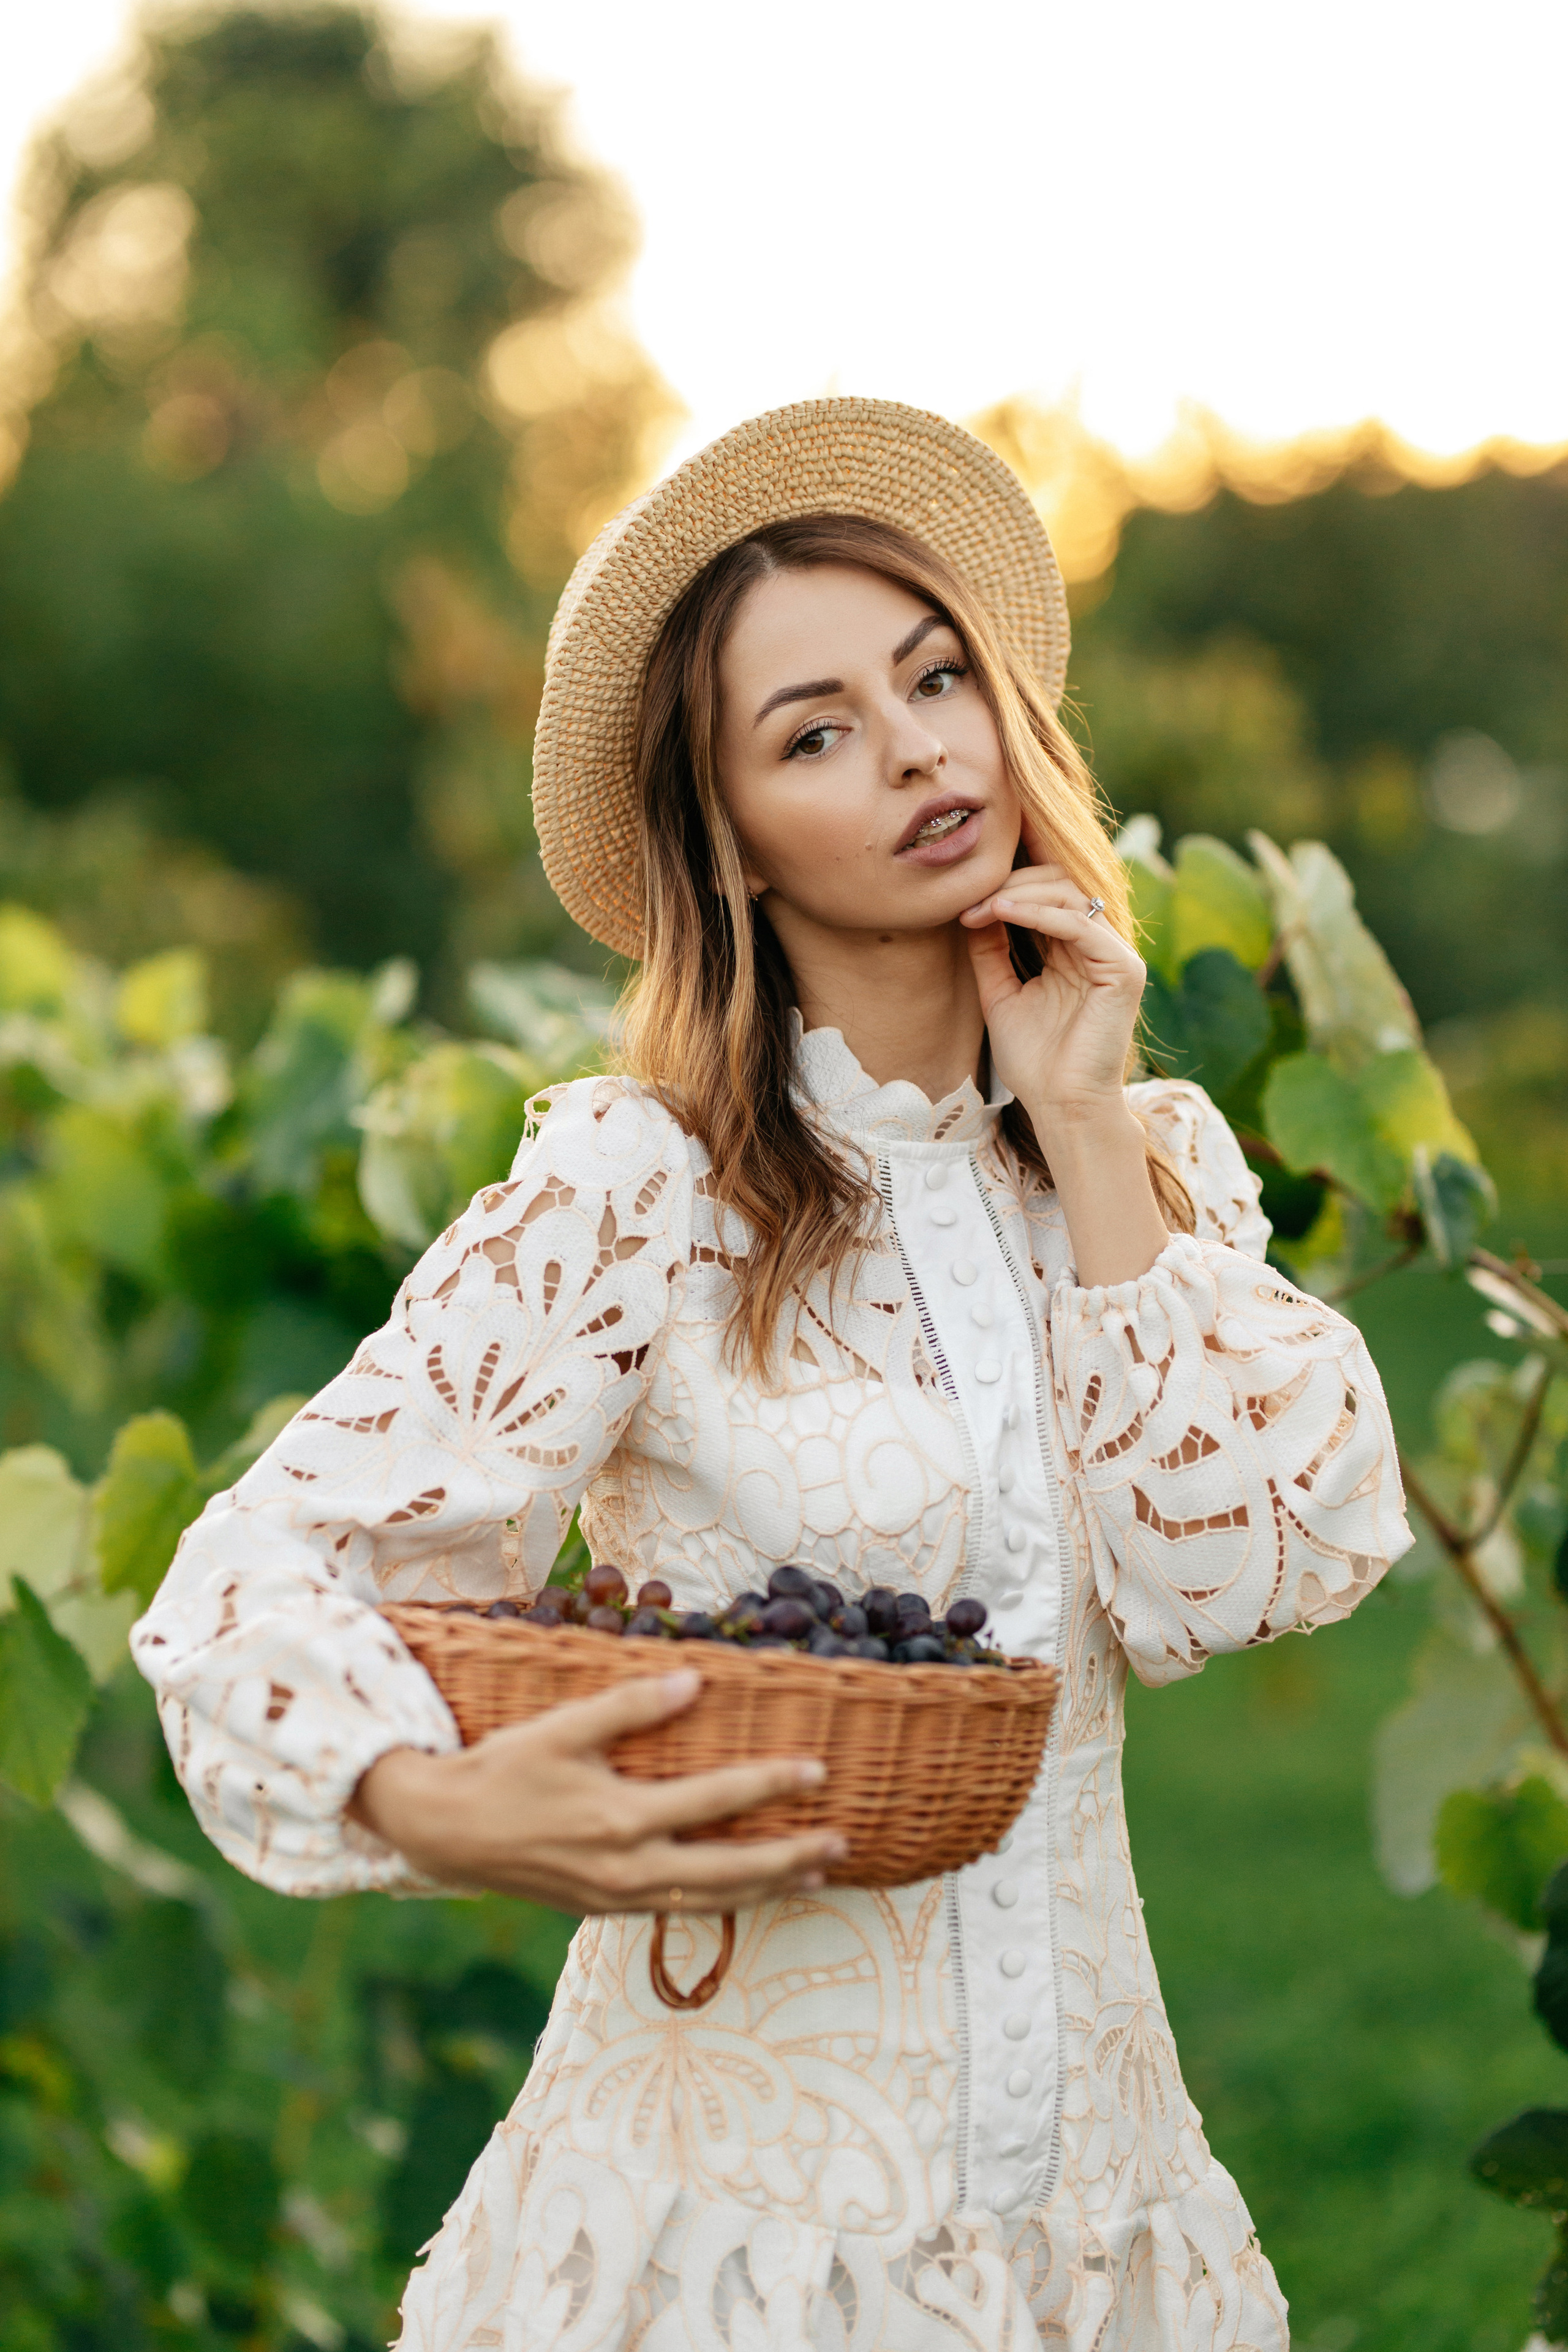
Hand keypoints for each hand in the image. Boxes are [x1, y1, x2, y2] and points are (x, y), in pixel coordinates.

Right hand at [348, 1668, 845, 1912]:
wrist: (444, 1831)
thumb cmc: (504, 1769)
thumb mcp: (563, 1728)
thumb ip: (629, 1706)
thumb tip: (693, 1681)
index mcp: (622, 1820)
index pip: (717, 1801)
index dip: (771, 1784)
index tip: (817, 1771)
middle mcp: (628, 1869)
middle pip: (730, 1871)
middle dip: (790, 1858)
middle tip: (841, 1844)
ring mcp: (618, 1897)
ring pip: (710, 1901)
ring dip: (766, 1888)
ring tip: (815, 1875)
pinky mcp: (605, 1909)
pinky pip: (679, 1911)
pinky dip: (723, 1903)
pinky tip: (746, 1892)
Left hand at [959, 857, 1146, 1133]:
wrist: (1060, 1106)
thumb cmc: (1034, 1061)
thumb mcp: (1000, 995)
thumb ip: (991, 951)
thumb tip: (972, 908)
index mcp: (1074, 951)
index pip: (1048, 895)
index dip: (1010, 881)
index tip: (964, 893)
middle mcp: (1099, 948)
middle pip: (1060, 884)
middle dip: (1011, 883)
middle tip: (970, 898)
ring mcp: (1115, 957)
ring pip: (1070, 896)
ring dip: (1019, 894)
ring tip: (981, 907)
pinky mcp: (1123, 971)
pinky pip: (1081, 926)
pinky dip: (1040, 914)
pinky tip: (1003, 912)